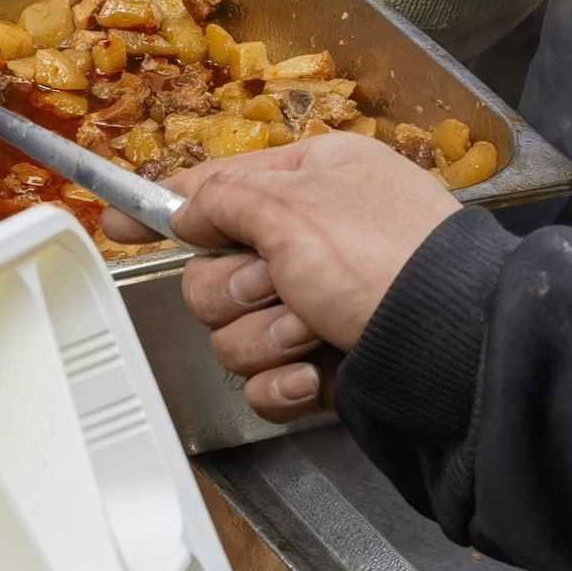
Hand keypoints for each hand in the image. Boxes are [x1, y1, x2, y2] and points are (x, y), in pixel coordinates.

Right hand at [102, 137, 458, 423]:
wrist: (453, 350)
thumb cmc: (383, 260)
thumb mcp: (294, 207)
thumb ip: (223, 200)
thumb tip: (186, 209)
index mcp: (311, 184)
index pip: (216, 190)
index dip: (165, 209)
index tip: (118, 224)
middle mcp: (312, 242)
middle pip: (211, 273)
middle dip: (236, 291)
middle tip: (278, 287)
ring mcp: (317, 308)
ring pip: (231, 333)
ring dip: (265, 338)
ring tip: (313, 333)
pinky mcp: (321, 366)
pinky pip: (262, 382)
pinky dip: (281, 386)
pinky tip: (310, 378)